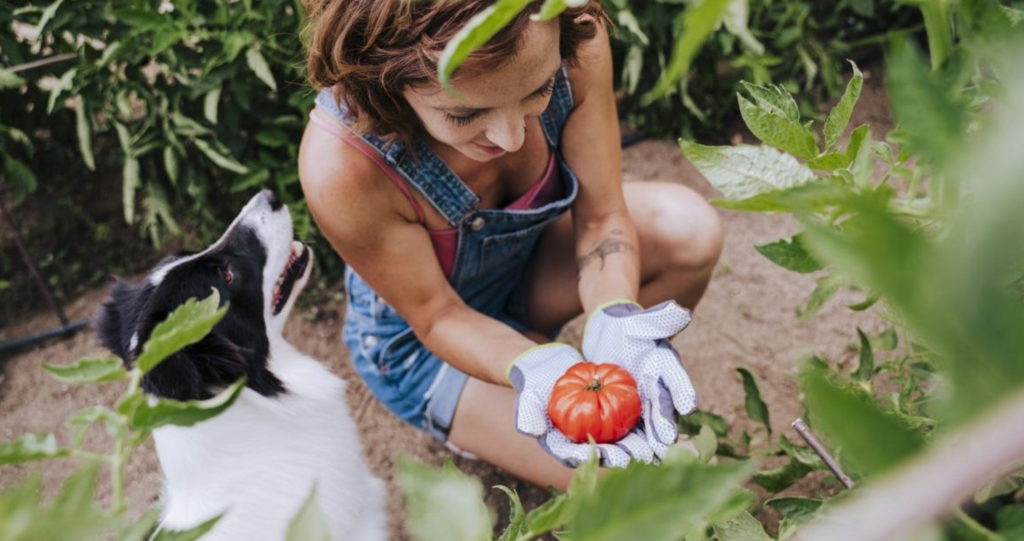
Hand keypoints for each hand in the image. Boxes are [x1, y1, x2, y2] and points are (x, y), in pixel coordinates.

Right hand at [508, 343, 654, 467]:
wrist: (547, 367)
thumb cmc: (534, 384)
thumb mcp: (527, 396)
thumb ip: (528, 415)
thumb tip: (533, 432)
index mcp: (560, 447)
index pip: (578, 457)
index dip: (594, 458)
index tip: (609, 456)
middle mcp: (581, 444)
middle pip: (603, 454)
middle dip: (622, 457)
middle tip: (638, 457)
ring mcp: (596, 433)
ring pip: (618, 443)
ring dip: (636, 447)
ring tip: (653, 449)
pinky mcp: (609, 419)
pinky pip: (625, 423)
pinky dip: (639, 426)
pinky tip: (656, 427)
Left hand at [582, 300, 696, 459]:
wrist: (609, 335)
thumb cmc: (628, 326)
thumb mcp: (641, 321)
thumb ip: (661, 319)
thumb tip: (682, 313)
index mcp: (668, 375)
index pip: (676, 389)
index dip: (679, 398)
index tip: (685, 409)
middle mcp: (658, 398)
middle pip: (661, 422)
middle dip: (660, 439)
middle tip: (658, 452)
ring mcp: (641, 412)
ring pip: (640, 436)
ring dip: (634, 449)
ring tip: (626, 461)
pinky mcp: (620, 420)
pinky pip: (617, 438)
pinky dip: (609, 448)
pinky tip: (596, 458)